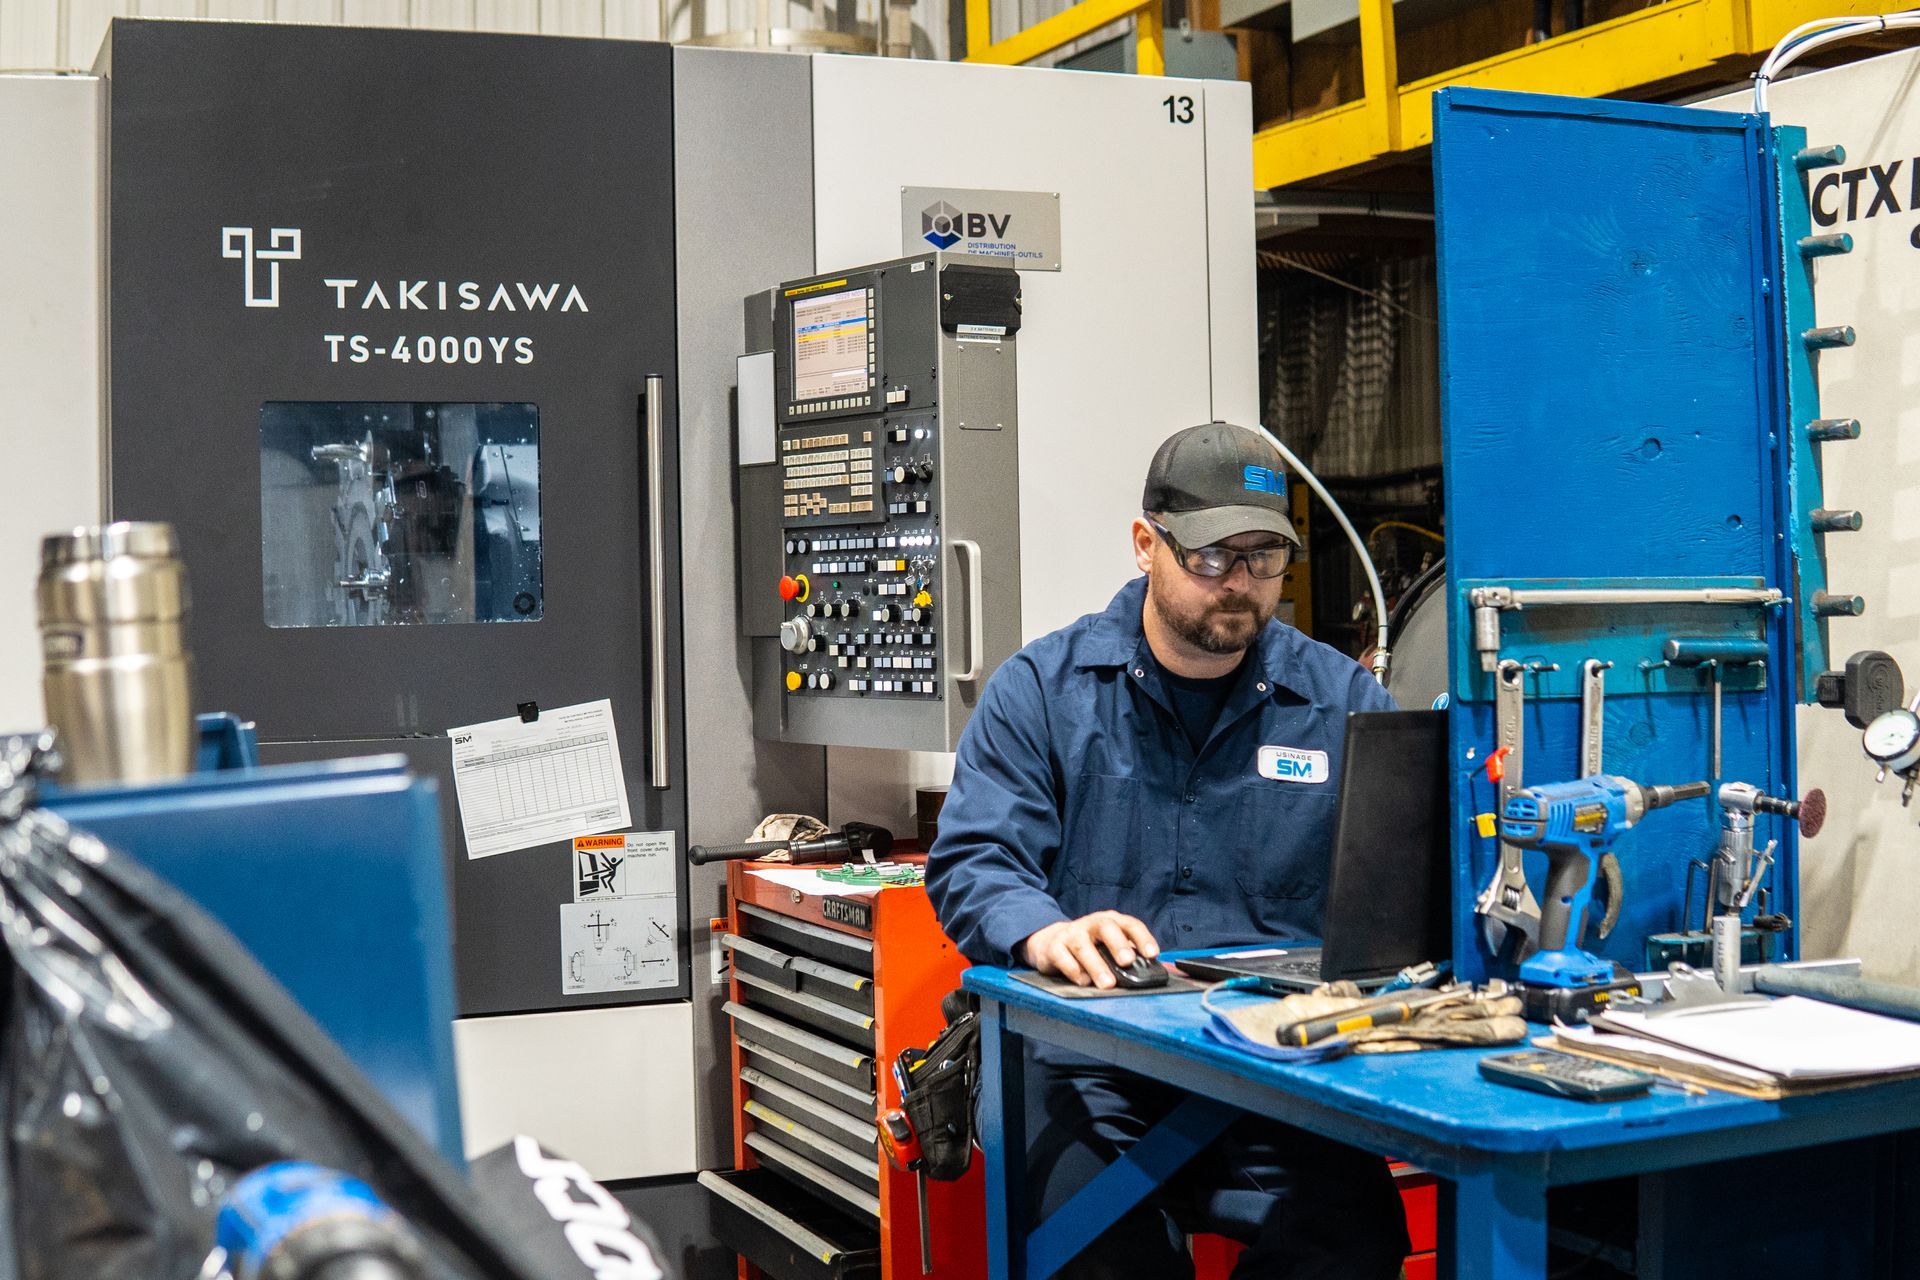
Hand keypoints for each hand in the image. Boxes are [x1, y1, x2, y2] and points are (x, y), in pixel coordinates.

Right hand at [1023, 911, 1159, 989]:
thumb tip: (1147, 974)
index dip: (1142, 938)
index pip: (1130, 925)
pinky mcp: (1054, 947)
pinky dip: (1074, 970)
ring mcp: (1071, 933)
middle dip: (1118, 944)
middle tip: (1127, 961)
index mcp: (1111, 922)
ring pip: (1083, 946)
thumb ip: (1126, 956)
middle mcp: (1091, 924)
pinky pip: (1062, 957)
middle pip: (1106, 927)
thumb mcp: (1108, 946)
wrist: (1051, 942)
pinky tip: (1083, 981)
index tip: (1152, 954)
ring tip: (1107, 983)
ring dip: (1096, 965)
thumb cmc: (1090, 946)